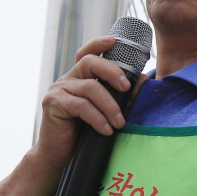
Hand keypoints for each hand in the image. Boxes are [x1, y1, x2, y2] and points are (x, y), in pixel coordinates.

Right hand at [34, 36, 141, 167]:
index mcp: (79, 77)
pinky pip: (81, 106)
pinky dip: (98, 118)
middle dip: (112, 72)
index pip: (87, 54)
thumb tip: (143, 80)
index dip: (98, 44)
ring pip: (90, 88)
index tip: (114, 41)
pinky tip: (106, 130)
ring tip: (120, 123)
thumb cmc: (84, 133)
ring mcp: (58, 90)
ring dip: (110, 106)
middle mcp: (67, 79)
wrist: (59, 155)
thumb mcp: (105, 111)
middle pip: (90, 62)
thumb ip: (121, 96)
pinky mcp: (53, 104)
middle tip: (127, 88)